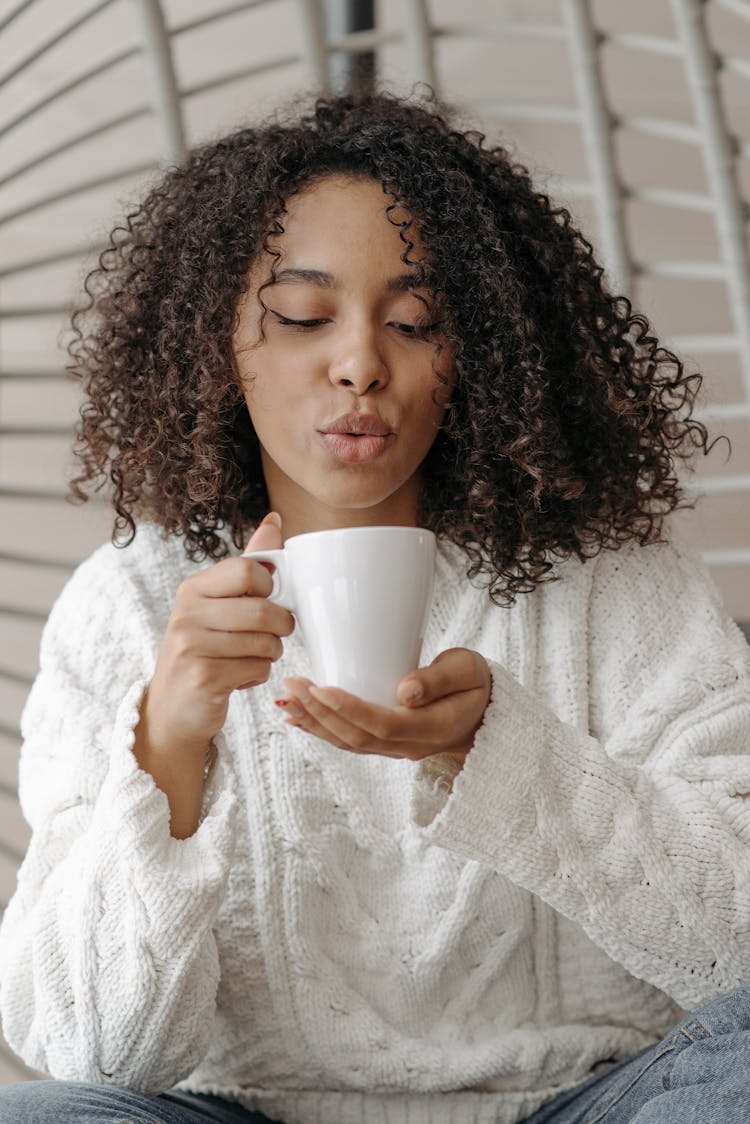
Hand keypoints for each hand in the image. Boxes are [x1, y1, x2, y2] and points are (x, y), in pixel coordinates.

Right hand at [138, 512, 294, 758]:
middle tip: (272, 636)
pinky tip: (239, 678)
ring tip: (251, 658)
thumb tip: (275, 520)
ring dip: (270, 655)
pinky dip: (258, 675)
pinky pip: (257, 668)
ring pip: (265, 642)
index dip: (270, 588)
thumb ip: (249, 565)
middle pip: (264, 610)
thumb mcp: (220, 605)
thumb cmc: (205, 650)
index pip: (249, 570)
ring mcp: (191, 645)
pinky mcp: (202, 676)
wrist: (172, 708)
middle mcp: (187, 612)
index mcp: (193, 587)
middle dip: (280, 627)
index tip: (265, 601)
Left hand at [277, 648, 490, 766]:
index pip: (383, 724)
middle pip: (357, 737)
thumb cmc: (475, 682)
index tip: (319, 687)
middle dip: (319, 713)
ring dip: (313, 723)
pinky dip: (320, 730)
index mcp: (433, 727)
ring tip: (284, 701)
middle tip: (291, 685)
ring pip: (348, 743)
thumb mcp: (467, 670)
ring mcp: (396, 749)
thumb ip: (438, 679)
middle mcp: (411, 746)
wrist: (484, 711)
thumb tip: (405, 692)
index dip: (348, 708)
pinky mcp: (386, 744)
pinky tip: (296, 718)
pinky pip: (349, 742)